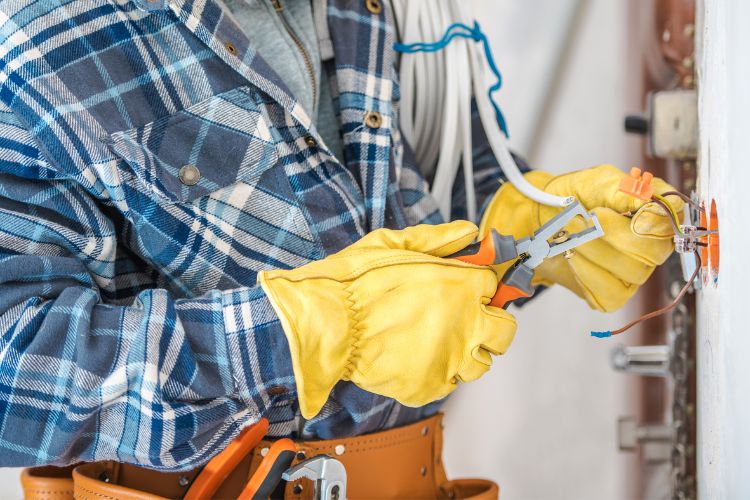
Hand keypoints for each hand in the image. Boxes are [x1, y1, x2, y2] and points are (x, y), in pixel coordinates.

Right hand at [258, 221, 516, 417]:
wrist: (324, 324)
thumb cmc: (353, 284)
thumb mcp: (393, 244)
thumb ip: (437, 238)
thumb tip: (468, 232)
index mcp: (461, 285)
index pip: (494, 286)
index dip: (480, 286)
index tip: (470, 288)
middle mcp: (464, 323)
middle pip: (504, 330)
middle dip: (491, 322)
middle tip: (467, 318)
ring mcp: (449, 358)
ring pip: (482, 362)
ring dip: (468, 351)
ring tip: (440, 342)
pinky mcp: (430, 386)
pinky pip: (450, 384)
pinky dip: (440, 373)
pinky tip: (419, 358)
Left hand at [479, 165, 683, 311]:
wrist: (541, 220)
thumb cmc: (573, 198)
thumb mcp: (596, 181)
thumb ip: (621, 187)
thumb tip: (645, 198)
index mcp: (653, 213)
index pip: (671, 220)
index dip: (651, 218)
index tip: (622, 209)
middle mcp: (651, 246)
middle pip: (652, 251)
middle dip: (611, 234)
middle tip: (584, 218)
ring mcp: (634, 272)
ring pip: (630, 271)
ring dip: (592, 250)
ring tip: (571, 234)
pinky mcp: (613, 294)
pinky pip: (609, 292)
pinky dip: (585, 273)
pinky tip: (572, 257)